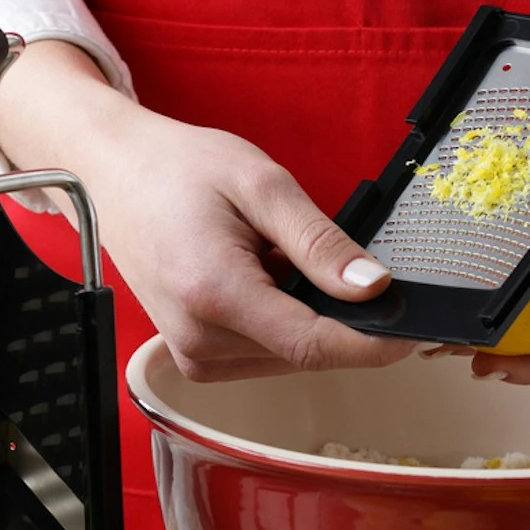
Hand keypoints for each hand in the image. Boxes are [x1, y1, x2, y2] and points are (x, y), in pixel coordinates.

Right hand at [0, 40, 415, 381]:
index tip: (417, 330)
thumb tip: (374, 289)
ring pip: (290, 357)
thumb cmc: (177, 169)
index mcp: (215, 295)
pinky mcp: (197, 360)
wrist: (112, 175)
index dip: (375, 343)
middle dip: (338, 317)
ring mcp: (195, 357)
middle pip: (307, 353)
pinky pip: (266, 353)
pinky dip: (281, 320)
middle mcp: (200, 341)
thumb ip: (320, 243)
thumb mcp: (261, 185)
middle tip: (328, 257)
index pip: (315, 344)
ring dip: (305, 314)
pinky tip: (258, 277)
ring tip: (269, 257)